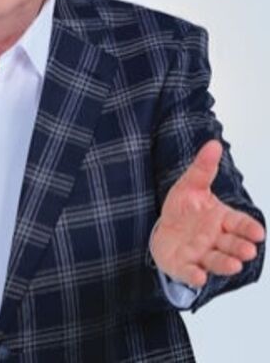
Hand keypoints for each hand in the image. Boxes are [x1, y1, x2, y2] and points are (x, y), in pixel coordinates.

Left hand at [150, 139, 264, 287]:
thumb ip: (203, 168)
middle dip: (240, 247)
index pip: (240, 223)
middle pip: (232, 244)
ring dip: (226, 263)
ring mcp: (200, 254)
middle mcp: (215, 239)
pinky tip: (199, 276)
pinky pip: (190, 272)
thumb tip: (214, 144)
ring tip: (235, 265)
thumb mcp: (190, 184)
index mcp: (221, 219)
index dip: (249, 228)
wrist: (163, 228)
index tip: (258, 232)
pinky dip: (194, 276)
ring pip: (216, 261)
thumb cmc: (184, 208)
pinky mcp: (183, 266)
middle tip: (248, 249)